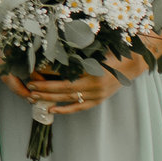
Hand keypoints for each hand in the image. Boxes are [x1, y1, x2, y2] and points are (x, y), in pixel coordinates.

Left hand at [6, 52, 148, 116]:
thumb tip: (53, 52)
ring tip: (34, 96)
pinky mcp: (98, 101)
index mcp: (93, 69)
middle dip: (45, 87)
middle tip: (29, 85)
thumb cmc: (110, 54)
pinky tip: (51, 109)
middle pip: (64, 88)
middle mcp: (94, 84)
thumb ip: (76, 54)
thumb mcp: (93, 51)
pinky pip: (78, 107)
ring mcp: (97, 95)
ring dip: (50, 97)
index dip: (48, 72)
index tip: (34, 70)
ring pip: (69, 98)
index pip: (65, 72)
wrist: (131, 64)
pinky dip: (64, 109)